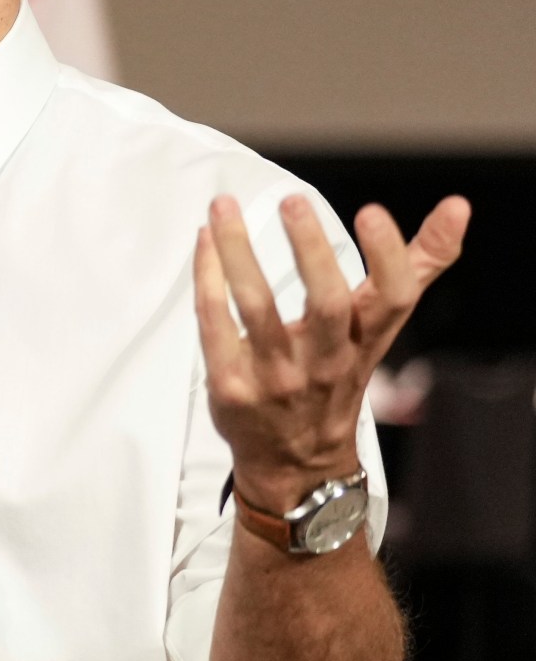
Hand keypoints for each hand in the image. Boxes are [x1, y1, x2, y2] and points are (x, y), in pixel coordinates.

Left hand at [194, 192, 469, 512]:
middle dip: (312, 251)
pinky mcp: (232, 387)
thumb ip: (416, 266)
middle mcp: (327, 361)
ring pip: (257, 309)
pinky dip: (207, 282)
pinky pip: (215, 327)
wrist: (294, 459)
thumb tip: (458, 206)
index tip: (372, 212)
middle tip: (294, 201)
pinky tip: (204, 244)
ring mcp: (277, 377)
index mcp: (366, 341)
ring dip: (238, 254)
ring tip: (223, 209)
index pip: (393, 299)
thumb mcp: (379, 328)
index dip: (389, 256)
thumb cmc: (336, 375)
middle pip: (328, 304)